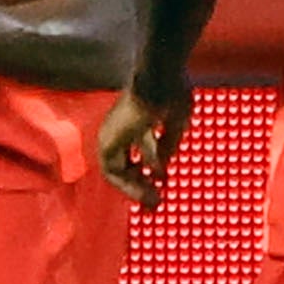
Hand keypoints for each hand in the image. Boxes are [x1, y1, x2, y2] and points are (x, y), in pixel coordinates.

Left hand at [100, 85, 191, 208]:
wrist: (158, 81)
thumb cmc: (171, 94)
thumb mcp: (176, 124)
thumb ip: (168, 146)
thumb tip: (161, 170)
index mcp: (134, 119)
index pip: (137, 150)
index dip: (151, 169)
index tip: (163, 184)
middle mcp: (119, 128)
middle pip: (126, 163)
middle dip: (141, 184)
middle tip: (156, 202)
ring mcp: (111, 135)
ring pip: (118, 170)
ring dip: (135, 189)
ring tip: (153, 202)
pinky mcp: (107, 143)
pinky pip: (114, 172)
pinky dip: (130, 184)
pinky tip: (148, 190)